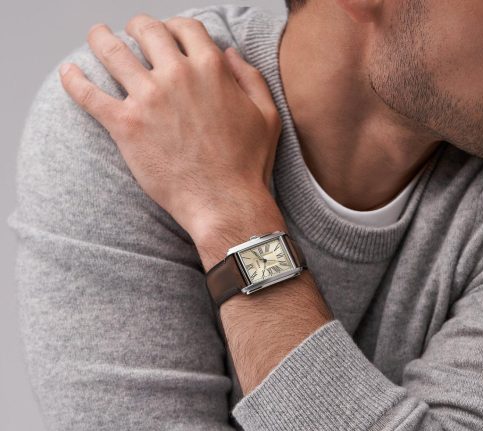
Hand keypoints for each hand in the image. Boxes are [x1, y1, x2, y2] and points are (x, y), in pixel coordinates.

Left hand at [58, 13, 281, 240]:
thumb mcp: (266, 116)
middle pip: (146, 31)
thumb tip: (230, 52)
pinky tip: (68, 73)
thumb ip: (251, 77)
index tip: (167, 35)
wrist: (224, 203)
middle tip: (130, 34)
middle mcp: (178, 76)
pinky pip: (89, 94)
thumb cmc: (247, 165)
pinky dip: (74, 80)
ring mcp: (149, 99)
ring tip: (95, 37)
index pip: (185, 28)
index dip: (173, 27)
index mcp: (211, 69)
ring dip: (100, 39)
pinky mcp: (126, 126)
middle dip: (137, 27)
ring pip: (112, 52)